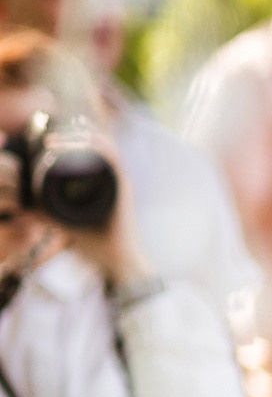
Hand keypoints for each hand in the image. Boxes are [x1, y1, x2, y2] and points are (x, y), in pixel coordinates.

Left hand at [0, 127, 141, 283]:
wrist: (117, 260)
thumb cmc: (95, 244)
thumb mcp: (63, 222)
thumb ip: (45, 214)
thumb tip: (22, 208)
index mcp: (103, 184)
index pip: (91, 152)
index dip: (72, 140)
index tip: (48, 140)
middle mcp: (113, 179)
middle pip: (96, 145)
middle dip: (72, 136)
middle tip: (47, 138)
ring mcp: (120, 181)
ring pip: (103, 146)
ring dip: (79, 138)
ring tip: (54, 141)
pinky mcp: (123, 186)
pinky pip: (112, 158)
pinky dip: (96, 146)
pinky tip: (79, 144)